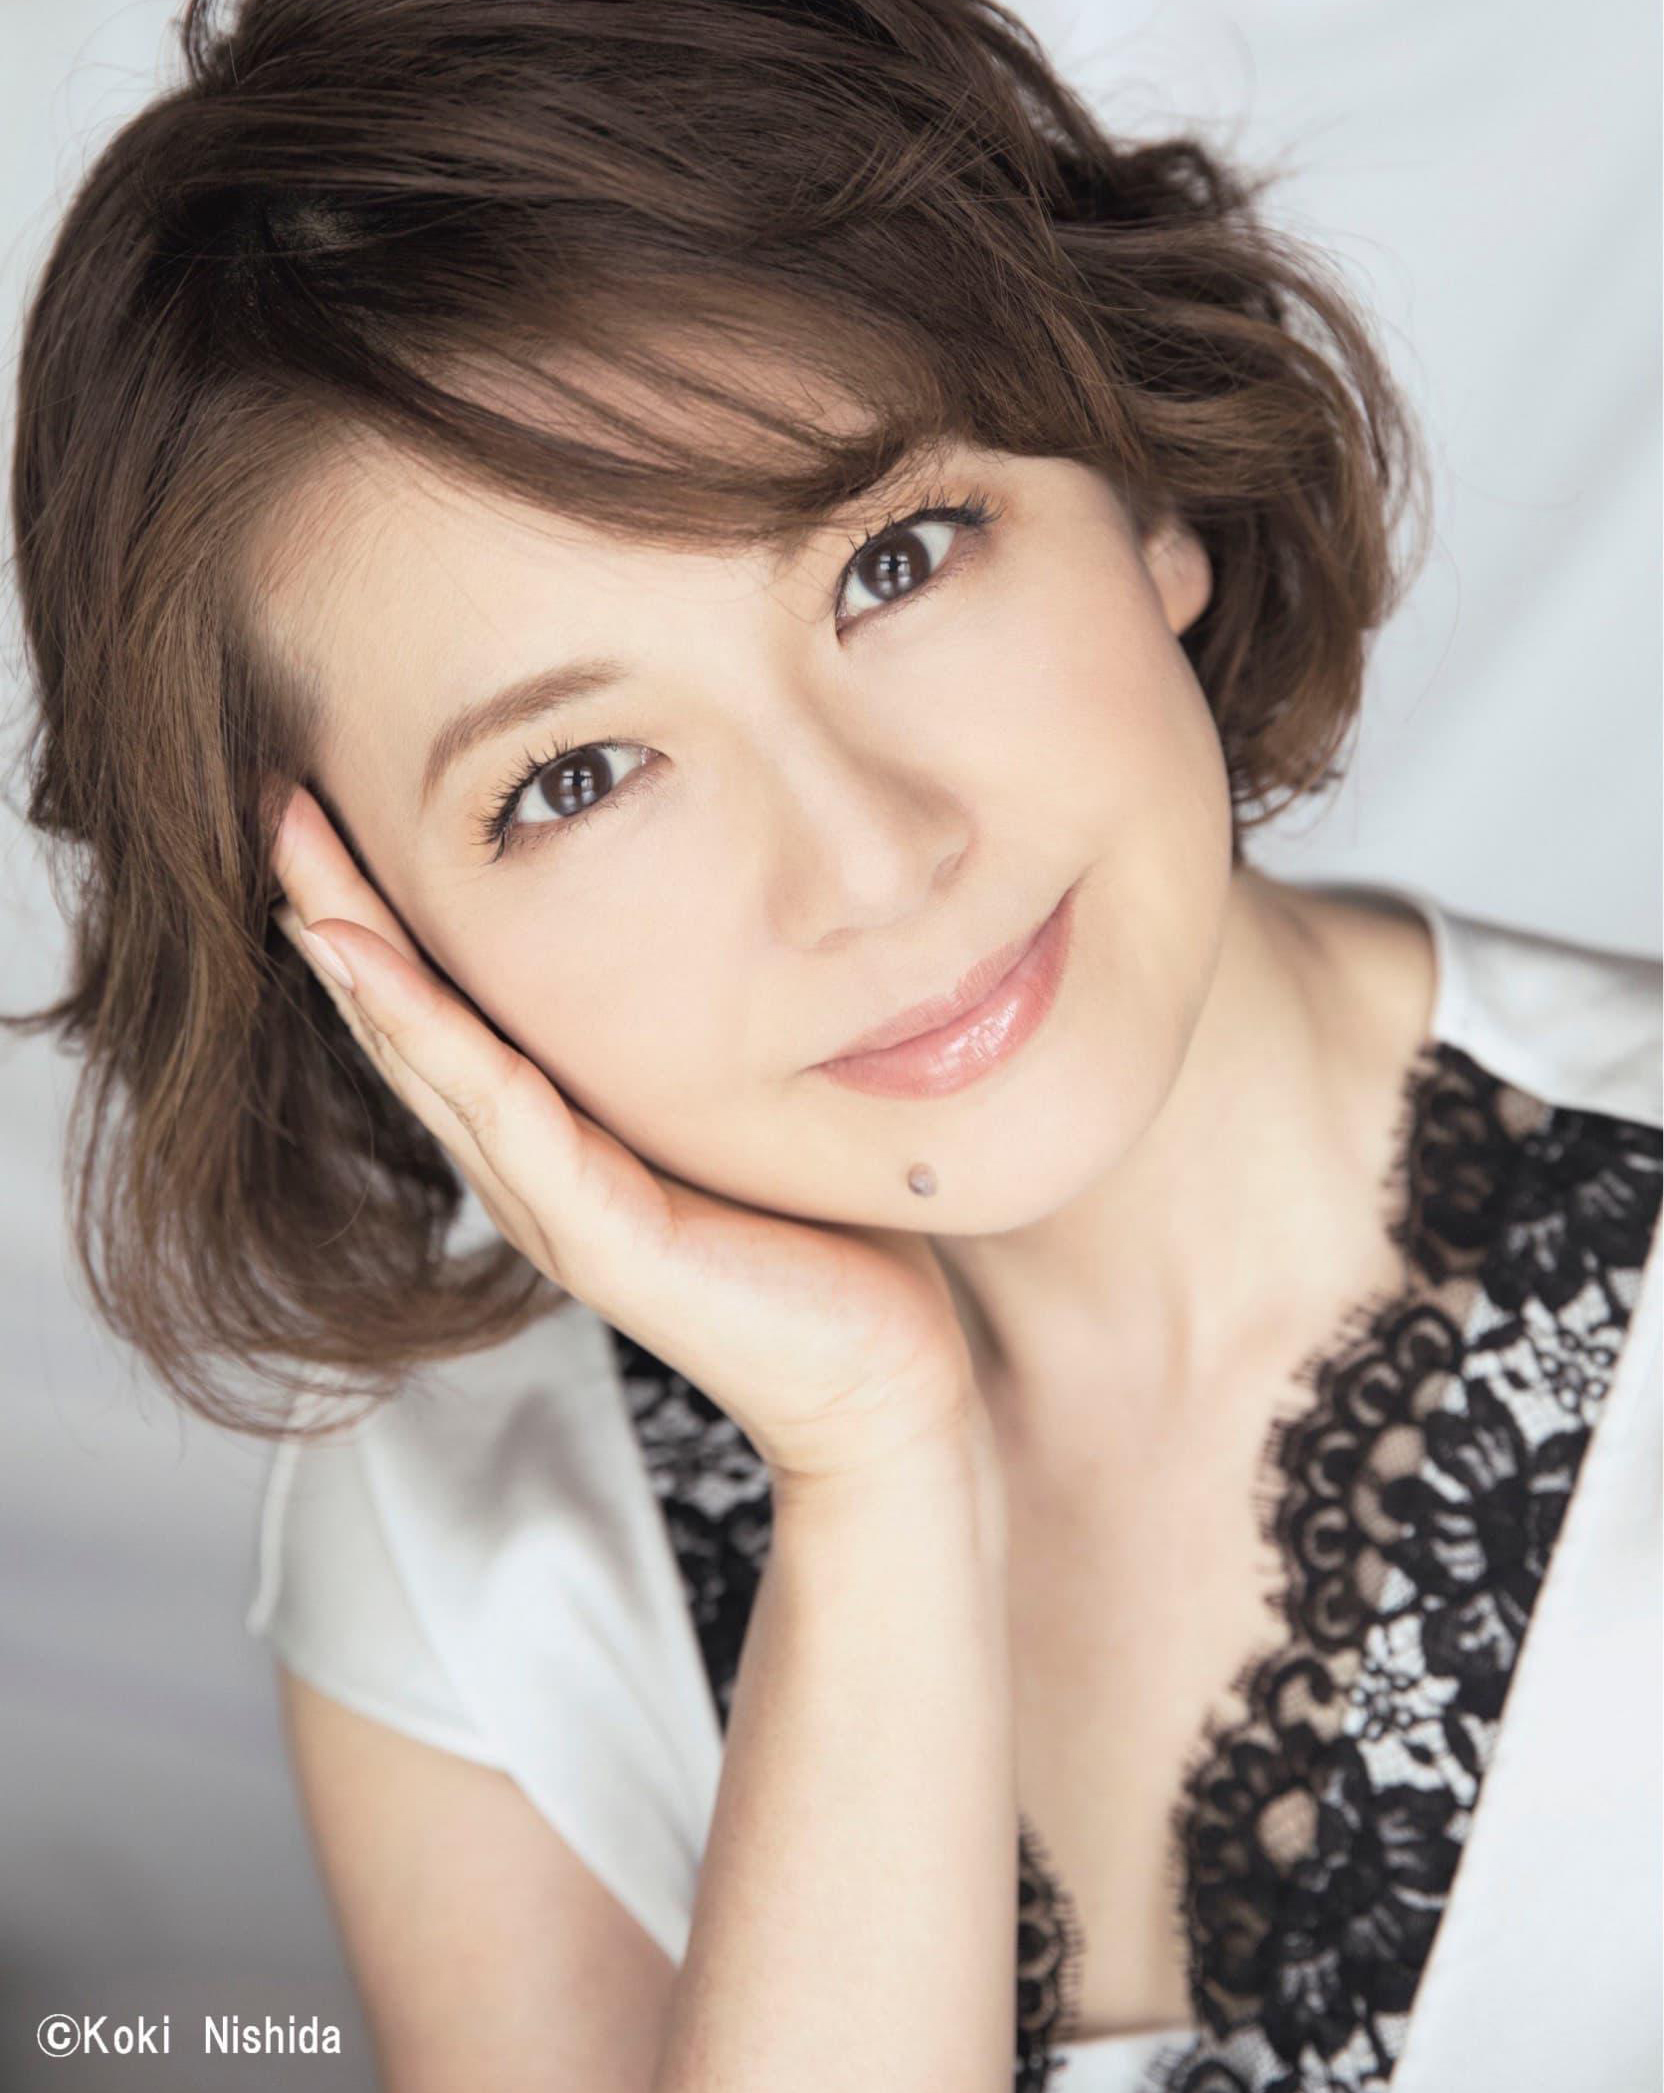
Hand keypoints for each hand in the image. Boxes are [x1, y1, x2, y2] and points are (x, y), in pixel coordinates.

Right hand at [266, 783, 987, 1487]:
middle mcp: (534, 1171)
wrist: (884, 1384)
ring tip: (293, 869)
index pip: (450, 1011)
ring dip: (356, 962)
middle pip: (410, 1026)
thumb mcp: (742, 1107)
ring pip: (431, 1061)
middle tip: (270, 806)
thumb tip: (731, 914)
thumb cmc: (827, 1240)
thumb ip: (699, 1038)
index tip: (328, 810)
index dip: (384, 917)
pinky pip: (505, 1116)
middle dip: (337, 914)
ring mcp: (557, 1209)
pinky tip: (374, 968)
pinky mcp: (603, 1239)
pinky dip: (431, 1036)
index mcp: (562, 1138)